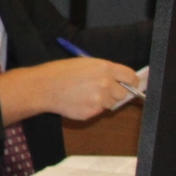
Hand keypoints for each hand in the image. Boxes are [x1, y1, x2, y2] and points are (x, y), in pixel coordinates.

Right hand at [0, 56, 140, 124]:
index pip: (131, 77)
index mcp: (104, 68)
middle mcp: (105, 84)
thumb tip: (120, 81)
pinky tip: (77, 100)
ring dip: (103, 101)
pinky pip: (98, 111)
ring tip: (84, 94)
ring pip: (111, 104)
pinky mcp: (92, 112)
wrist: (43, 87)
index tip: (131, 84)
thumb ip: (104, 71)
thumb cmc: (60, 72)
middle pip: (123, 93)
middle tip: (102, 90)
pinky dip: (91, 108)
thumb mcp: (84, 64)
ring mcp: (99, 99)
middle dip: (115, 93)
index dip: (132, 81)